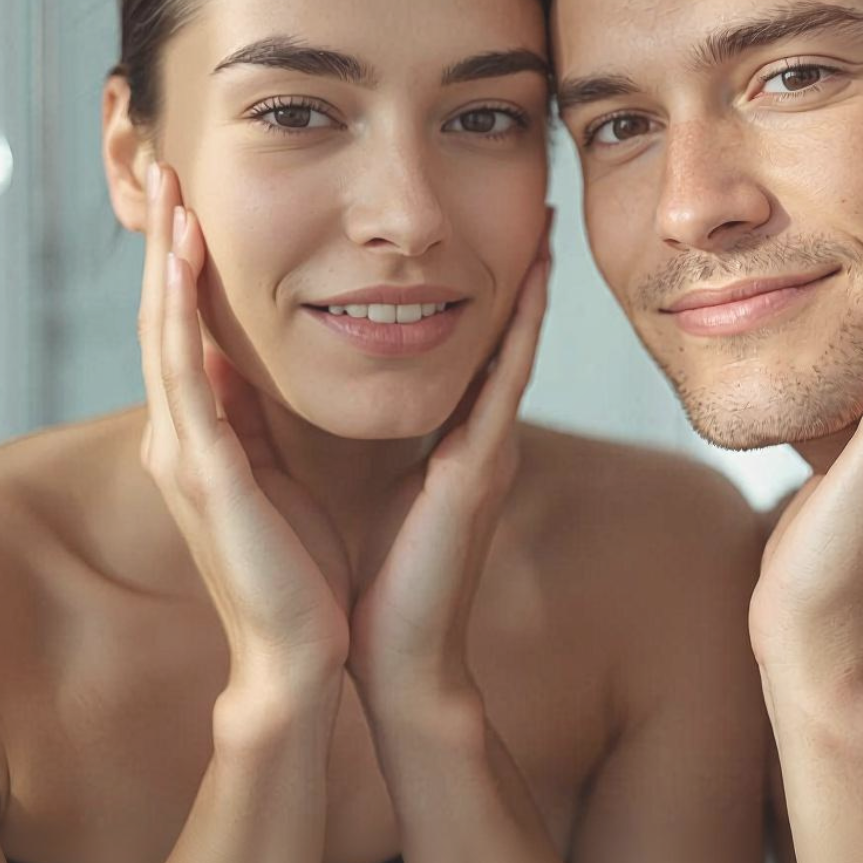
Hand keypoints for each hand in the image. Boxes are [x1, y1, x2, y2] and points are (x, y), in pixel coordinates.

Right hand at [139, 164, 350, 695]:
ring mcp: (185, 454)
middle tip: (169, 175)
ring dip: (166, 261)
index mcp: (207, 438)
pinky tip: (184, 261)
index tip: (195, 207)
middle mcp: (183, 438)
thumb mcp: (279, 478)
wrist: (301, 653)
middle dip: (167, 247)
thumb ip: (258, 426)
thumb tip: (257, 369)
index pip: (187, 335)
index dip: (186, 270)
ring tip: (170, 195)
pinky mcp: (205, 472)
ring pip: (163, 335)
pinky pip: (185, 374)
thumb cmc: (300, 569)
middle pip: (164, 321)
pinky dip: (179, 314)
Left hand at [347, 228, 550, 716]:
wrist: (394, 658)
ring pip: (514, 347)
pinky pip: (505, 382)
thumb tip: (322, 369)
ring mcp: (489, 449)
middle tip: (532, 205)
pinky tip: (531, 280)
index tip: (488, 234)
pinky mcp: (481, 467)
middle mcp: (481, 436)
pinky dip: (522, 329)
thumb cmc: (373, 580)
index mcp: (454, 440)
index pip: (475, 351)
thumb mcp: (361, 485)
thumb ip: (363, 432)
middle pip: (505, 336)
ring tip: (541, 220)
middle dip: (520, 272)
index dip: (488, 293)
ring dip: (529, 283)